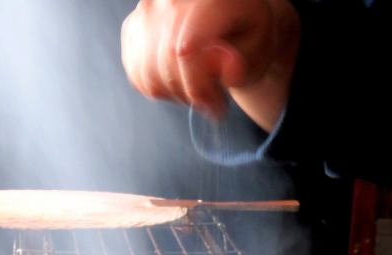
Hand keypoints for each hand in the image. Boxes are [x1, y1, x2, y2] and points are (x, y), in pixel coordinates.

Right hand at [121, 0, 276, 118]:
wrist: (229, 20)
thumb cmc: (246, 33)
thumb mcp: (258, 47)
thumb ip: (240, 61)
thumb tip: (220, 67)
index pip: (184, 50)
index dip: (198, 87)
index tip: (216, 105)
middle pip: (166, 62)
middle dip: (190, 94)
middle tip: (211, 101)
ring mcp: (147, 11)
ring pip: (148, 74)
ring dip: (175, 94)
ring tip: (198, 89)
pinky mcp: (133, 29)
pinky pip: (137, 75)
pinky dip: (158, 89)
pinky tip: (180, 82)